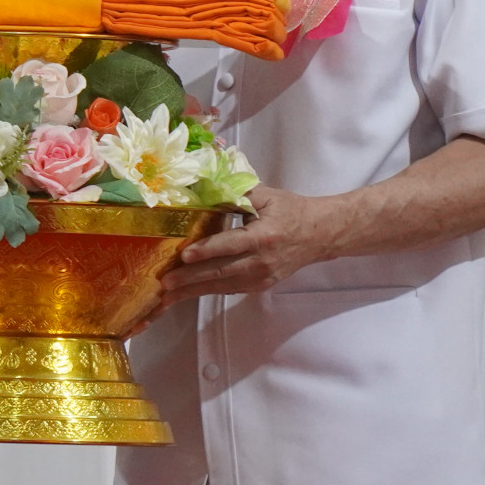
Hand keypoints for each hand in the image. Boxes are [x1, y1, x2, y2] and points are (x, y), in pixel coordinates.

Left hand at [155, 187, 338, 308]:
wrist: (320, 235)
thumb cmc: (291, 210)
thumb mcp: (267, 196)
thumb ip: (238, 194)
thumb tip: (207, 189)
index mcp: (264, 236)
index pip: (231, 245)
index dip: (206, 251)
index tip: (184, 255)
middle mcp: (262, 261)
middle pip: (221, 272)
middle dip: (190, 279)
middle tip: (165, 282)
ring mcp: (262, 277)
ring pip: (223, 286)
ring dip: (194, 290)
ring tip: (168, 295)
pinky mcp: (260, 285)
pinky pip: (230, 289)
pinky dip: (208, 290)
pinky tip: (189, 292)